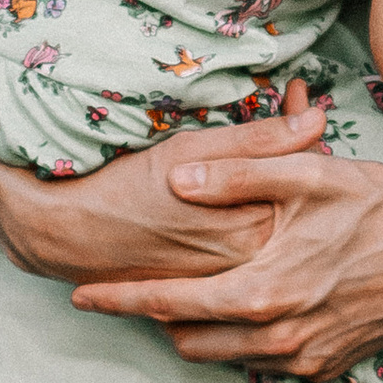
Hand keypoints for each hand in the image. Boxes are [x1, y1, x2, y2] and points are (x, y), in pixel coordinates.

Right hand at [0, 88, 324, 286]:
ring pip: (276, 225)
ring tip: (279, 140)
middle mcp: (252, 264)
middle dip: (300, 152)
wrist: (64, 237)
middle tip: (295, 106)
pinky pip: (249, 249)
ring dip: (281, 182)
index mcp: (255, 229)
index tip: (298, 93)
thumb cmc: (123, 187)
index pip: (307, 177)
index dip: (306, 130)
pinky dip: (254, 208)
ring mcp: (233, 281)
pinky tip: (248, 183)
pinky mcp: (210, 290)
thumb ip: (259, 141)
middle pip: (297, 205)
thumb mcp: (189, 153)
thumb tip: (318, 119)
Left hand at [70, 80, 382, 376]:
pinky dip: (242, 342)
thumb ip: (236, 174)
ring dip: (198, 331)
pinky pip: (264, 363)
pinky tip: (246, 306)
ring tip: (184, 295)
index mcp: (262, 293)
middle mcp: (278, 337)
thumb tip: (176, 177)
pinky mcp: (329, 366)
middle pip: (186, 342)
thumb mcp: (308, 175)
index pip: (167, 303)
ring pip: (224, 358)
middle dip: (155, 318)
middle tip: (135, 288)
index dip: (118, 299)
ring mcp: (305, 358)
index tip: (79, 295)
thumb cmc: (380, 203)